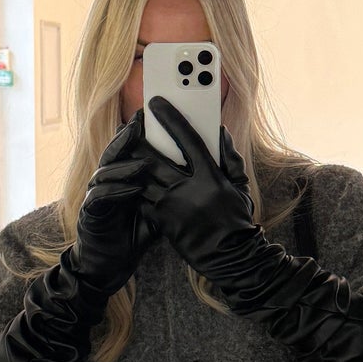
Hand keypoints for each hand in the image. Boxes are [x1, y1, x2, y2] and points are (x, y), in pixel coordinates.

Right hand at [68, 108, 161, 293]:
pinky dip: (117, 190)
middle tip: (141, 123)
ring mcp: (98, 194)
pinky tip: (133, 188)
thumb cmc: (137, 232)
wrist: (111, 263)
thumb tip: (202, 169)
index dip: (141, 130)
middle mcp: (109, 178)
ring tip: (145, 161)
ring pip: (107, 170)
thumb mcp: (161, 208)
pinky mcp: (90, 211)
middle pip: (117, 151)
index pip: (133, 146)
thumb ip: (175, 187)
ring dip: (125, 164)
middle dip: (128, 136)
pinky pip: (101, 196)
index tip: (155, 113)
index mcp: (126, 174)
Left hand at [137, 96, 257, 274]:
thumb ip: (230, 157)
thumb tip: (221, 132)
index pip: (187, 138)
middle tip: (128, 126)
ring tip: (121, 149)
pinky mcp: (162, 222)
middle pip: (154, 156)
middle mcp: (189, 189)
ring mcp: (173, 206)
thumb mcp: (240, 186)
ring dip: (129, 162)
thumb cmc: (238, 220)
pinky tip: (126, 176)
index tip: (155, 104)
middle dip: (137, 139)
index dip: (170, 118)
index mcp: (210, 176)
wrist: (231, 257)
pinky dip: (133, 186)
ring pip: (141, 177)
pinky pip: (141, 198)